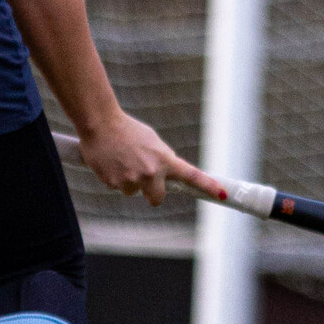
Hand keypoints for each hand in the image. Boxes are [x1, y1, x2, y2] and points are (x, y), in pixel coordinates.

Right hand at [74, 108, 226, 208]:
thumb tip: (168, 173)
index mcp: (164, 159)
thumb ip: (162, 158)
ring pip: (133, 192)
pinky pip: (117, 187)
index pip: (192, 175)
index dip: (209, 186)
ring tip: (121, 160)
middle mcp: (151, 172)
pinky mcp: (113, 183)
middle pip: (157, 199)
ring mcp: (132, 180)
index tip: (223, 194)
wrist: (100, 123)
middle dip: (151, 193)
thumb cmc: (127, 129)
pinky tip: (110, 162)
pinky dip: (114, 178)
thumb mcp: (151, 141)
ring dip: (129, 181)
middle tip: (143, 178)